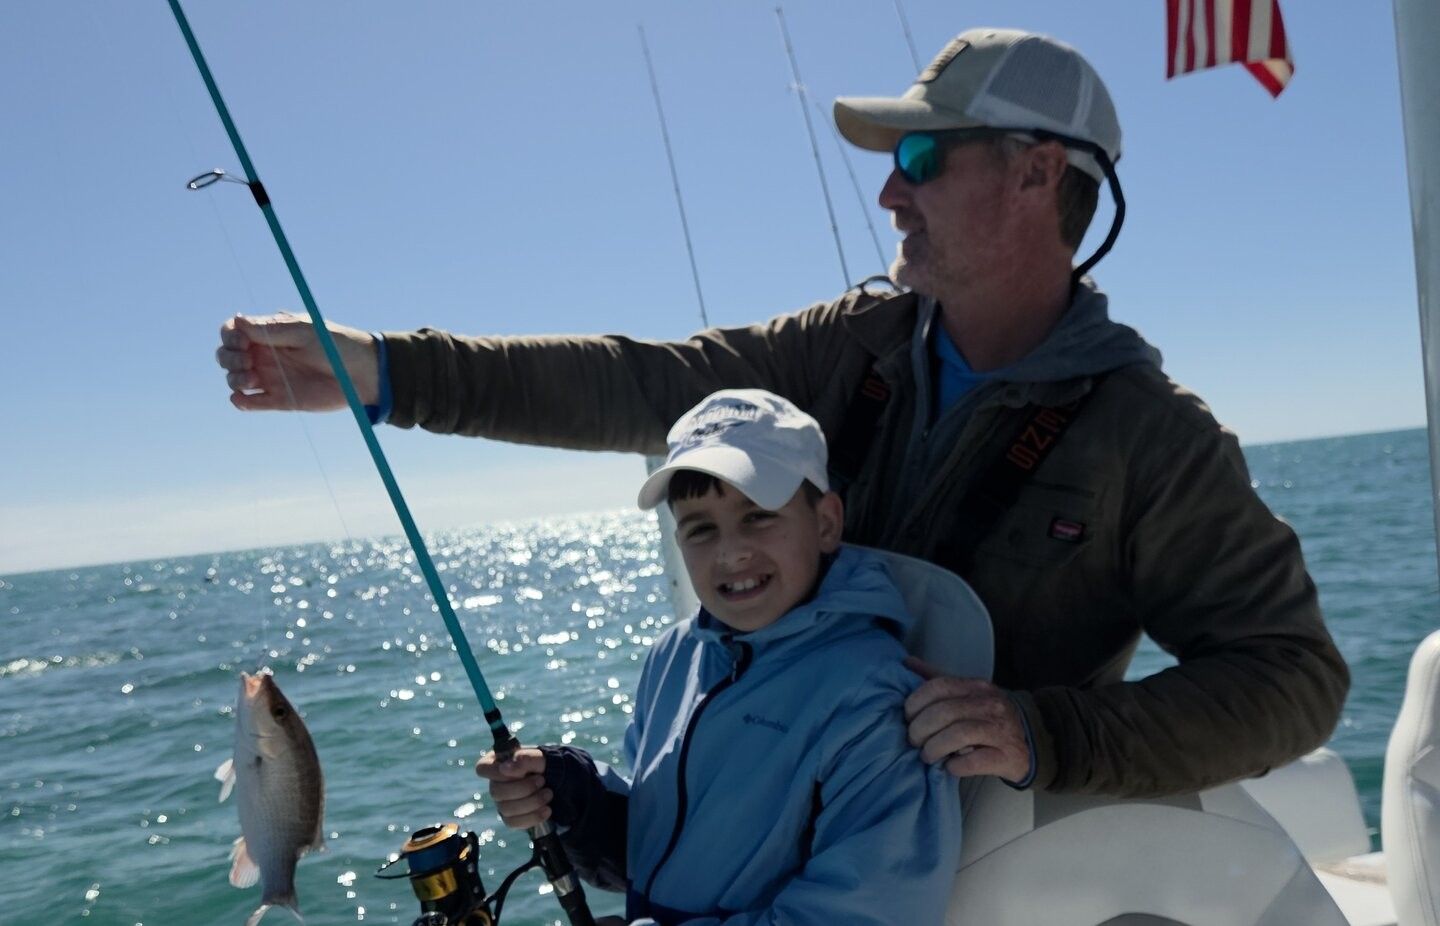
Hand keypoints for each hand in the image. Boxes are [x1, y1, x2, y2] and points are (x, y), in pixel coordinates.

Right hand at [216, 311, 378, 410]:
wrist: (362, 373)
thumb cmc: (336, 344)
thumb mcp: (304, 331)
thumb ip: (271, 329)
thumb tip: (237, 320)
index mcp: (269, 333)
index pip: (233, 331)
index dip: (230, 336)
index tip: (244, 341)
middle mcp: (266, 355)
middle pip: (227, 355)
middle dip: (228, 358)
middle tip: (248, 361)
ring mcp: (271, 378)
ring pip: (235, 380)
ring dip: (234, 379)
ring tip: (253, 380)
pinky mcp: (279, 400)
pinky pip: (250, 403)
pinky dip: (240, 402)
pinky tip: (244, 399)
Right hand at [474, 748, 552, 828]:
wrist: (558, 782)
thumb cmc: (544, 765)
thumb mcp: (539, 757)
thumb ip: (524, 758)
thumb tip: (505, 768)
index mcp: (497, 764)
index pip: (482, 768)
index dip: (496, 772)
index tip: (517, 772)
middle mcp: (496, 784)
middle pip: (496, 792)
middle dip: (524, 788)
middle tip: (542, 780)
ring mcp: (501, 802)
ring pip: (506, 809)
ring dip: (532, 802)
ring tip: (548, 793)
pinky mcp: (510, 818)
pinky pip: (514, 822)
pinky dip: (533, 816)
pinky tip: (547, 809)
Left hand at [903, 657, 1031, 782]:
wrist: (1030, 741)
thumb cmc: (989, 717)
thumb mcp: (966, 694)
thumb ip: (937, 680)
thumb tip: (907, 663)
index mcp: (976, 687)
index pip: (939, 686)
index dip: (916, 702)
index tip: (907, 717)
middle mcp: (990, 705)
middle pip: (945, 712)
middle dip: (921, 728)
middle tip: (913, 740)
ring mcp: (1000, 730)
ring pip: (959, 734)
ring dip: (935, 747)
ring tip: (927, 755)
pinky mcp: (1006, 756)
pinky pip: (974, 761)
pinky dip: (956, 765)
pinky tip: (949, 766)